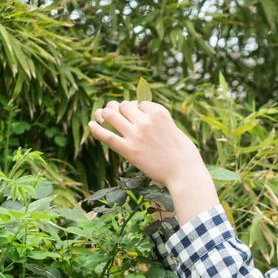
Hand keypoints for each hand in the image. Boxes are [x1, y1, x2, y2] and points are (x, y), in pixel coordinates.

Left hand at [89, 100, 206, 188]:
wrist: (184, 173)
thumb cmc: (185, 155)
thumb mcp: (176, 130)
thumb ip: (162, 123)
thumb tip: (147, 119)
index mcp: (160, 113)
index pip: (141, 103)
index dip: (137, 108)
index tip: (137, 114)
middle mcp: (146, 121)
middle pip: (124, 105)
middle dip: (119, 107)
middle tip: (117, 112)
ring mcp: (136, 135)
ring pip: (110, 115)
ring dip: (105, 113)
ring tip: (103, 116)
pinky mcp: (128, 150)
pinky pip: (106, 135)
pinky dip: (96, 128)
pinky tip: (92, 125)